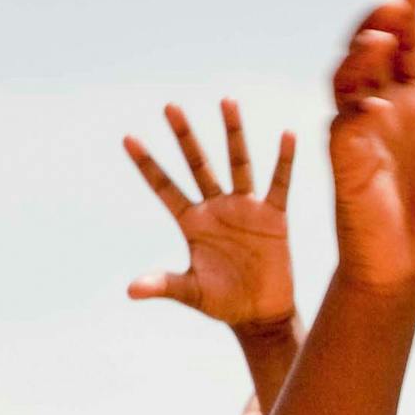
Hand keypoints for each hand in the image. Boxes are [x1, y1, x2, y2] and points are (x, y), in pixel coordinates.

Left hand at [124, 101, 296, 327]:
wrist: (261, 314)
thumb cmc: (224, 303)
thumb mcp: (192, 293)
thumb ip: (165, 285)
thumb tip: (130, 291)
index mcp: (192, 223)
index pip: (164, 187)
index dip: (147, 165)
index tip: (127, 138)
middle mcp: (216, 208)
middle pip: (197, 165)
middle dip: (184, 137)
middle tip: (170, 107)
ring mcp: (245, 209)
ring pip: (237, 163)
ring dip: (232, 133)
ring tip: (226, 101)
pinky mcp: (274, 217)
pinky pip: (279, 185)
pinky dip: (284, 162)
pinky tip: (287, 136)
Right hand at [327, 0, 414, 288]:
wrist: (410, 267)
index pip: (409, 51)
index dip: (410, 19)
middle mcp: (386, 112)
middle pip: (373, 52)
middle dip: (379, 24)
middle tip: (395, 6)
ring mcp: (362, 132)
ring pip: (349, 77)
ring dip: (360, 55)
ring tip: (381, 38)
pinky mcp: (345, 158)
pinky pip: (343, 123)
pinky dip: (357, 109)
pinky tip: (378, 106)